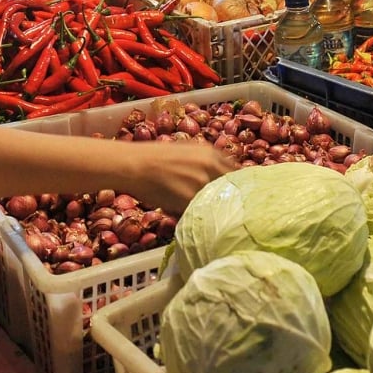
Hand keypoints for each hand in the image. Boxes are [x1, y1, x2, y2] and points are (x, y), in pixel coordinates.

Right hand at [119, 141, 236, 214]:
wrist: (133, 165)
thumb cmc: (154, 157)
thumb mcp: (186, 152)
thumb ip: (206, 163)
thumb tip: (220, 180)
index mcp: (211, 153)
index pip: (238, 173)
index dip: (239, 186)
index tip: (239, 196)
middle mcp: (210, 166)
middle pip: (234, 189)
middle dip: (233, 200)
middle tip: (230, 212)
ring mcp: (201, 183)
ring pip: (220, 203)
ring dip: (217, 212)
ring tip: (212, 219)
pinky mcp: (190, 200)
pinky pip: (202, 213)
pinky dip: (199, 218)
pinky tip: (194, 221)